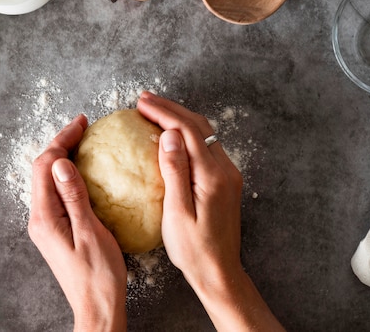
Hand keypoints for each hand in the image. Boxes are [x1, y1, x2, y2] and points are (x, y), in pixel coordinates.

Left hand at [28, 115, 126, 331]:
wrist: (97, 307)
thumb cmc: (98, 276)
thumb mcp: (90, 232)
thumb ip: (74, 197)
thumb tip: (62, 163)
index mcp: (45, 217)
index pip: (46, 166)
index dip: (61, 140)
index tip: (81, 124)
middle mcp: (40, 218)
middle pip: (43, 170)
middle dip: (60, 144)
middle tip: (83, 127)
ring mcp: (48, 224)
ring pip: (49, 180)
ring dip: (64, 158)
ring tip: (83, 142)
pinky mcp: (57, 229)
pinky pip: (58, 193)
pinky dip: (70, 175)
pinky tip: (86, 172)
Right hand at [137, 92, 283, 330]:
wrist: (219, 271)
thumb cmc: (194, 249)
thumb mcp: (177, 213)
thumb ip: (174, 171)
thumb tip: (169, 135)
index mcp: (212, 176)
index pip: (188, 131)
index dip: (164, 113)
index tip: (141, 103)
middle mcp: (225, 170)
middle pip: (198, 126)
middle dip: (171, 109)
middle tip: (144, 100)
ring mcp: (228, 174)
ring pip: (204, 134)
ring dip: (180, 118)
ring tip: (154, 110)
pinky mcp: (225, 181)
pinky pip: (206, 147)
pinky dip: (187, 133)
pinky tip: (171, 135)